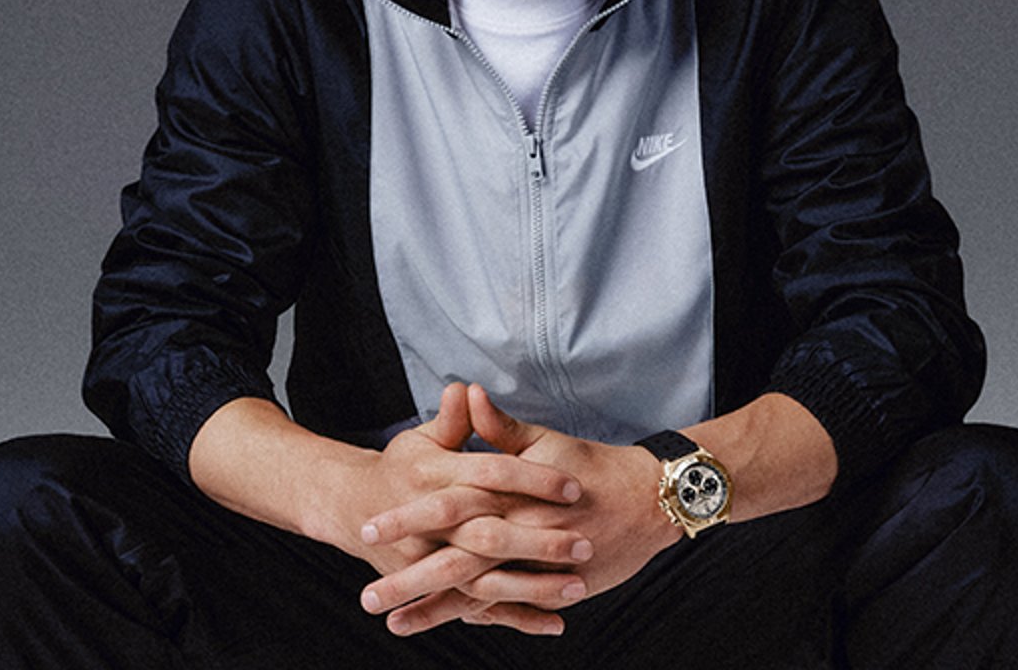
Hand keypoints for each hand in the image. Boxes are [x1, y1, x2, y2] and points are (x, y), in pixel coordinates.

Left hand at [357, 385, 684, 635]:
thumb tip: (463, 389)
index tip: (367, 528)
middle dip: (410, 579)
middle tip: (367, 597)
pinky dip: (482, 620)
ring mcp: (538, 565)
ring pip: (479, 592)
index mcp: (510, 492)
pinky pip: (513, 608)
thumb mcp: (544, 441)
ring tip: (395, 624)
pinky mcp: (556, 587)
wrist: (651, 499)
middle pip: (455, 559)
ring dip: (436, 610)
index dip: (407, 519)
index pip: (446, 505)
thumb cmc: (593, 464)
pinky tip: (450, 628)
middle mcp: (520, 531)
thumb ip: (498, 425)